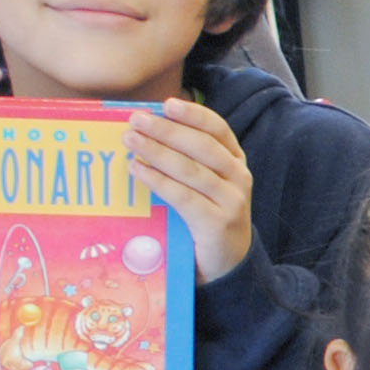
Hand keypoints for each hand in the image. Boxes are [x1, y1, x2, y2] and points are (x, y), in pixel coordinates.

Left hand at [130, 99, 255, 281]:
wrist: (226, 265)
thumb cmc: (206, 219)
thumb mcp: (204, 186)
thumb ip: (186, 160)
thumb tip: (146, 131)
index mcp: (236, 162)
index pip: (218, 129)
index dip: (193, 115)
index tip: (166, 104)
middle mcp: (239, 178)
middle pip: (202, 146)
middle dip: (166, 130)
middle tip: (136, 120)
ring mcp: (231, 201)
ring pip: (190, 169)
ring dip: (156, 151)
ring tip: (130, 140)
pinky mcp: (217, 223)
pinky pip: (183, 196)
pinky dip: (157, 180)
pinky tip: (137, 169)